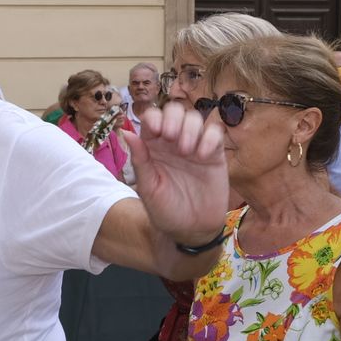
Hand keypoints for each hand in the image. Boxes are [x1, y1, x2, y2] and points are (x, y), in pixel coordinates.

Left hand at [119, 102, 228, 245]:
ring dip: (190, 129)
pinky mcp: (214, 154)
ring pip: (195, 118)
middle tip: (171, 138)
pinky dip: (209, 138)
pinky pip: (215, 133)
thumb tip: (125, 132)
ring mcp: (195, 146)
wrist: (191, 230)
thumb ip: (140, 160)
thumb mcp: (148, 187)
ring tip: (187, 152)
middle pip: (175, 111)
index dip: (154, 118)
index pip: (152, 118)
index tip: (156, 132)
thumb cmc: (164, 210)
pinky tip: (203, 156)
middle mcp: (173, 142)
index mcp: (153, 147)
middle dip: (173, 118)